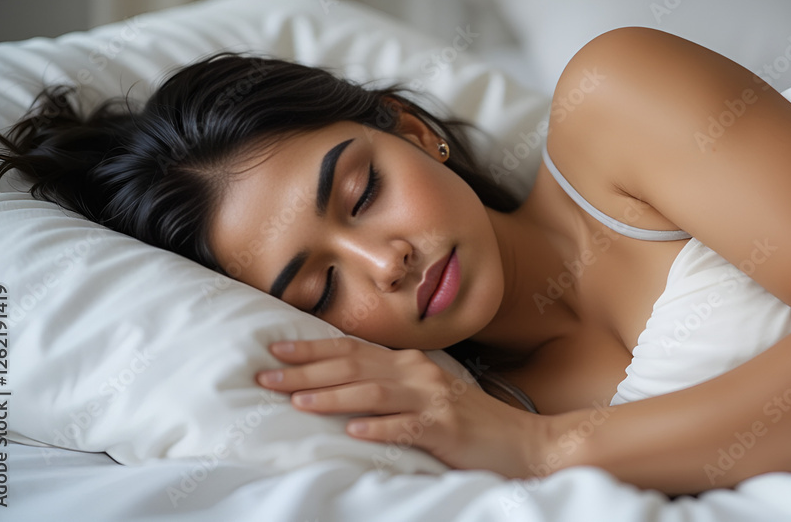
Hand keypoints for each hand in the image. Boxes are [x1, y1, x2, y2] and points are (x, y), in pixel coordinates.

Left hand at [255, 336, 548, 477]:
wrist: (523, 441)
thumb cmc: (469, 423)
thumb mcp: (426, 396)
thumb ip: (390, 387)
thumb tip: (341, 386)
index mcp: (410, 364)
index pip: (352, 350)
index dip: (312, 349)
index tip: (275, 350)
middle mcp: (419, 374)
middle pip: (354, 366)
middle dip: (307, 370)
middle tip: (267, 374)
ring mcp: (434, 400)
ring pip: (374, 391)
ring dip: (333, 396)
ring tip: (297, 401)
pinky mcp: (446, 428)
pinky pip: (408, 426)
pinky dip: (380, 427)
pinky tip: (354, 432)